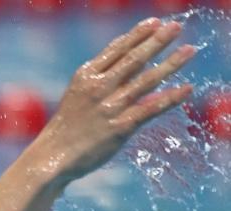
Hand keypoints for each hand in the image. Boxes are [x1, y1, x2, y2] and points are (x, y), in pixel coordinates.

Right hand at [32, 19, 194, 185]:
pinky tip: (187, 89)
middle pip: (134, 59)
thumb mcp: (77, 95)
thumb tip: (128, 64)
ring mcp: (110, 107)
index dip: (137, 34)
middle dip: (158, 41)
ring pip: (147, 80)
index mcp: (86, 76)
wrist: (51, 158)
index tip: (155, 22)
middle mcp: (99, 88)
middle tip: (176, 26)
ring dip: (171, 64)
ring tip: (189, 51)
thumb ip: (100, 78)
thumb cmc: (65, 128)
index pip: (116, 49)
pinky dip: (170, 98)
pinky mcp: (120, 127)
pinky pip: (151, 108)